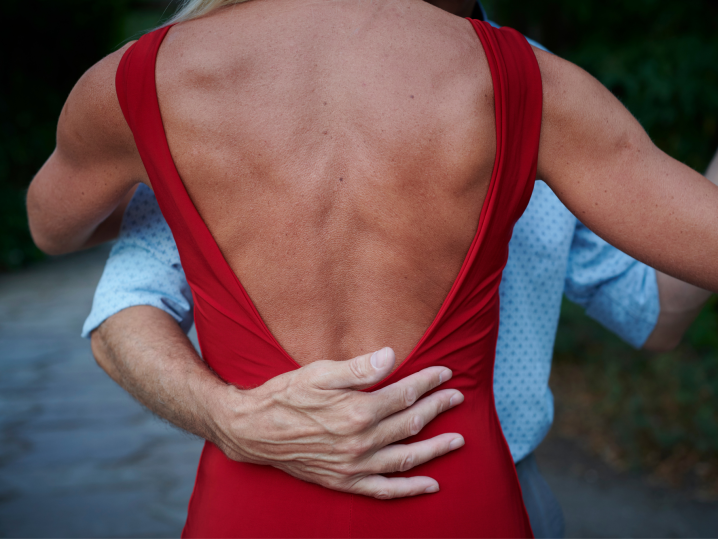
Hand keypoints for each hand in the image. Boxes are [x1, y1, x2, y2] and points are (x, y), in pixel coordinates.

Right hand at [213, 347, 464, 499]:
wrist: (253, 431)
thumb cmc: (285, 396)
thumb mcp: (318, 373)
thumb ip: (358, 368)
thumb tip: (392, 356)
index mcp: (356, 411)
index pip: (404, 394)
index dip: (428, 382)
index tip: (444, 373)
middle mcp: (360, 442)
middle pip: (411, 423)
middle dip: (437, 408)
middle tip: (457, 397)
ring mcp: (354, 466)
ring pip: (406, 458)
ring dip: (435, 448)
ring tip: (458, 439)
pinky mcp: (345, 481)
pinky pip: (385, 489)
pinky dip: (410, 488)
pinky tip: (431, 484)